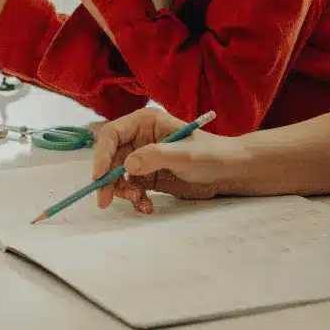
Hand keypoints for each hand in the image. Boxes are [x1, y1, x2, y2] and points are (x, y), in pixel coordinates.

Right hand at [92, 108, 247, 212]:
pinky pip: (132, 188)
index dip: (101, 155)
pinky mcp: (149, 175)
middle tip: (105, 200)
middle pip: (110, 158)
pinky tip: (147, 207)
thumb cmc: (211, 154)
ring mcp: (144, 158)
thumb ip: (155, 156)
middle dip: (108, 179)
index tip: (99, 177)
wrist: (229, 171)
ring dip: (123, 191)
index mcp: (146, 122)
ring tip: (139, 201)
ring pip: (118, 176)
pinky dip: (135, 199)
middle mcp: (140, 138)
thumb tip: (127, 165)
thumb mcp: (184, 154)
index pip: (112, 134)